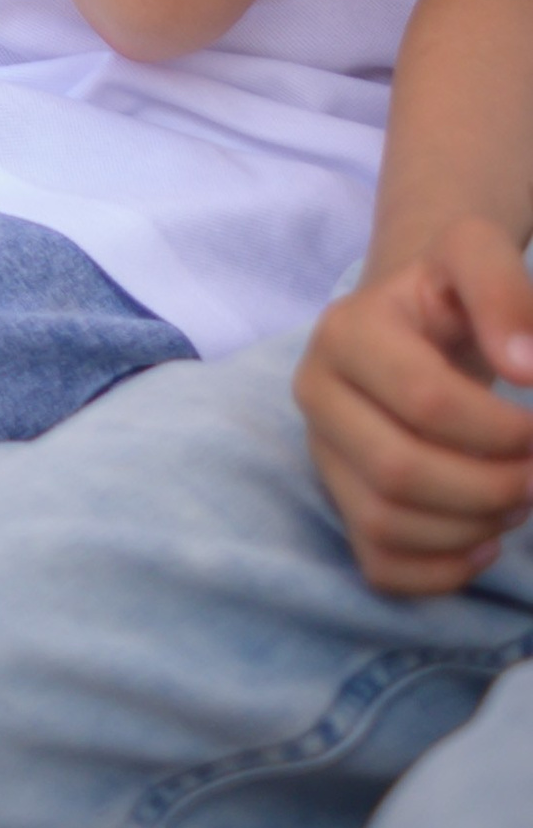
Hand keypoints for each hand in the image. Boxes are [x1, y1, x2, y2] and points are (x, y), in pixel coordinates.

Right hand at [298, 222, 532, 595]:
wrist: (411, 319)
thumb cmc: (448, 292)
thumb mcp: (475, 256)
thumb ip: (503, 290)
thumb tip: (526, 368)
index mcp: (344, 331)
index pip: (425, 401)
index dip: (501, 430)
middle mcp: (315, 393)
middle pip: (398, 472)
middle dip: (490, 486)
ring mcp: (322, 454)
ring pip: (386, 524)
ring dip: (473, 527)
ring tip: (515, 499)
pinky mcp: (337, 501)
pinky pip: (380, 566)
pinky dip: (442, 571)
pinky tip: (482, 540)